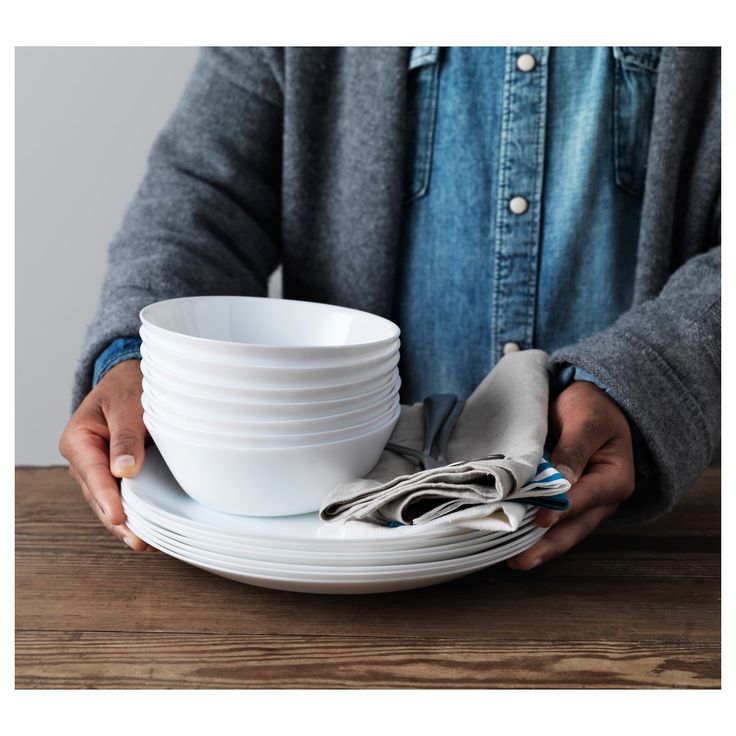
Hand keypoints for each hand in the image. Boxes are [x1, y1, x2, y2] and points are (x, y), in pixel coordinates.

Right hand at [59, 360, 149, 550]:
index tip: (120, 518)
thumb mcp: (128, 405)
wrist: (132, 379)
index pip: (93, 474)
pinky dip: (133, 513)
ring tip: (147, 543)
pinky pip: (121, 497)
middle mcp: (84, 459)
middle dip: (118, 520)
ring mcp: (98, 470)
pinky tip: (148, 529)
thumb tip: (124, 471)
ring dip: (126, 523)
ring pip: (109, 502)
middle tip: (140, 541)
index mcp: (78, 440)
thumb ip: (126, 436)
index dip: (107, 498)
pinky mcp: (114, 474)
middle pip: (99, 496)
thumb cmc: (128, 387)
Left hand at [507, 380, 634, 569]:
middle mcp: (601, 500)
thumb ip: (574, 451)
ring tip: (512, 560)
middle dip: (547, 546)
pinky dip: (531, 530)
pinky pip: (549, 520)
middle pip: (573, 528)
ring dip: (536, 545)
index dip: (562, 510)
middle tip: (519, 561)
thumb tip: (561, 482)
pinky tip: (511, 540)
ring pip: (560, 531)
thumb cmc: (593, 409)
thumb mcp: (586, 422)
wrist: (592, 403)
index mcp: (614, 480)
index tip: (540, 519)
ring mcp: (582, 505)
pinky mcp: (564, 503)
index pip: (586, 498)